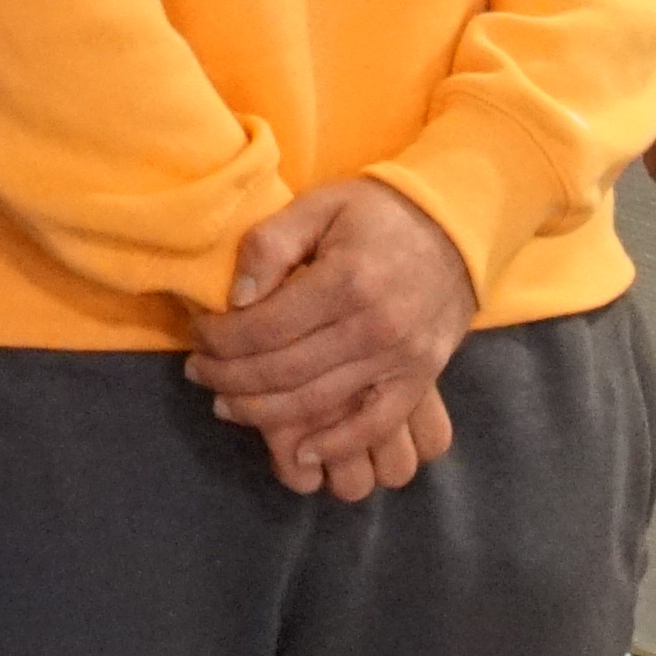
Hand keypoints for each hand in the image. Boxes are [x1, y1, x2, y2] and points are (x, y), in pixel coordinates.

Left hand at [185, 179, 478, 478]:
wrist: (458, 226)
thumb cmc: (380, 213)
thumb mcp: (320, 205)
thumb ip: (272, 244)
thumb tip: (237, 299)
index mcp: (345, 280)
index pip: (264, 327)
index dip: (220, 339)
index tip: (197, 336)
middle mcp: (374, 326)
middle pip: (282, 370)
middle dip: (228, 377)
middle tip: (199, 373)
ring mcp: (400, 358)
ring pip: (317, 402)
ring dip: (262, 413)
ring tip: (226, 406)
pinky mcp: (419, 378)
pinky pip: (374, 424)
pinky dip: (335, 444)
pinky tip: (300, 451)